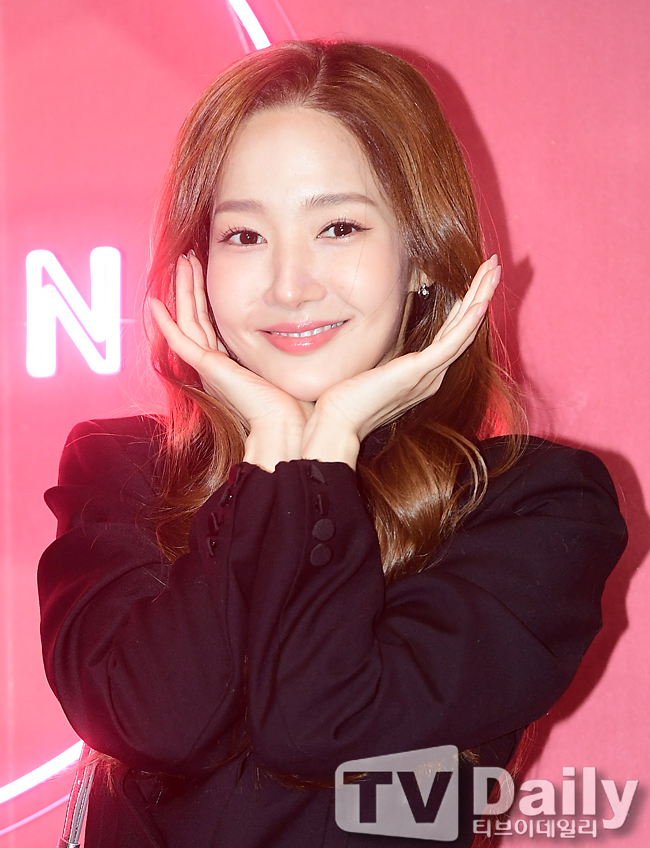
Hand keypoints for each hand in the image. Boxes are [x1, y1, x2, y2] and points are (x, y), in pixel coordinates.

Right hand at [149, 254, 311, 467]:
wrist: (291, 427)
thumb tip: (312, 327)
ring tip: (182, 262)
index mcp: (234, 367)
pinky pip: (180, 341)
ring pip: (188, 322)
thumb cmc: (299, 405)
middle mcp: (217, 367)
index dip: (206, 298)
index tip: (208, 271)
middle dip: (192, 286)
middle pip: (197, 319)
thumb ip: (290, 348)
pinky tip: (154, 304)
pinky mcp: (208, 370)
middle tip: (189, 258)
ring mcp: (210, 369)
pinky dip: (166, 323)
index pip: (213, 326)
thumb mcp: (290, 366)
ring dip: (183, 291)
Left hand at [302, 256, 500, 464]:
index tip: (475, 282)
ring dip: (481, 297)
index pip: (452, 334)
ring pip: (464, 330)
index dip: (466, 306)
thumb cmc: (347, 398)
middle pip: (465, 328)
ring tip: (494, 270)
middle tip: (494, 266)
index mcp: (423, 374)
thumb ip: (386, 352)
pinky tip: (480, 301)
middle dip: (481, 293)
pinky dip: (468, 321)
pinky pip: (450, 344)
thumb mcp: (372, 367)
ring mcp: (428, 375)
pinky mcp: (419, 373)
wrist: (338, 423)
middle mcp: (432, 375)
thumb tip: (383, 331)